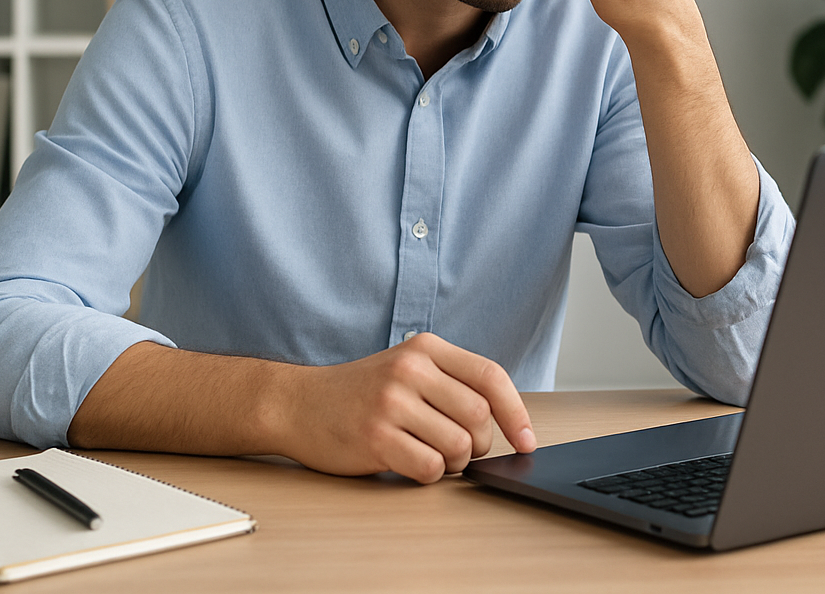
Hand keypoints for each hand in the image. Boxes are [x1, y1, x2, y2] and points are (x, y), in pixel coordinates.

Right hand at [278, 332, 535, 482]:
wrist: (297, 403)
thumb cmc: (359, 392)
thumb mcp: (407, 367)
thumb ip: (451, 382)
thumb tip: (505, 422)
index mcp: (426, 348)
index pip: (490, 377)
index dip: (516, 413)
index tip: (526, 440)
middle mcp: (410, 369)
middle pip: (478, 417)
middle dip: (478, 444)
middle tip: (457, 448)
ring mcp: (391, 403)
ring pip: (458, 446)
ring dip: (452, 462)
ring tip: (429, 453)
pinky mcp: (375, 437)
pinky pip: (430, 469)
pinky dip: (429, 475)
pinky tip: (409, 462)